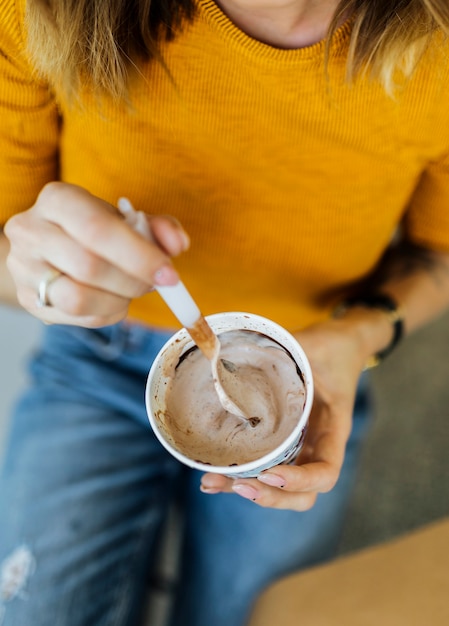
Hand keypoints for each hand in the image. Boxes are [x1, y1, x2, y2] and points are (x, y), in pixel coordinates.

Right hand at [4, 182, 188, 325]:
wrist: (53, 245)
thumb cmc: (95, 229)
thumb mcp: (126, 219)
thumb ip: (157, 228)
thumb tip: (178, 243)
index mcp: (58, 199)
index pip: (96, 229)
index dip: (138, 255)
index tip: (168, 274)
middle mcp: (31, 231)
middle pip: (89, 266)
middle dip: (133, 281)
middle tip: (154, 283)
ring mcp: (24, 268)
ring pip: (78, 298)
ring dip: (119, 301)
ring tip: (131, 291)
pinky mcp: (28, 299)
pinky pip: (77, 317)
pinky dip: (107, 313)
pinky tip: (114, 300)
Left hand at [200, 318, 368, 510]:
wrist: (340, 345)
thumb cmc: (331, 347)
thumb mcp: (313, 347)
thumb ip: (285, 350)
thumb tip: (237, 347)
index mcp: (333, 430)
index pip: (325, 473)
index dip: (300, 481)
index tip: (270, 474)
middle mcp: (317, 446)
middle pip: (303, 495)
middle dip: (270, 497)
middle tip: (239, 485)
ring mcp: (299, 447)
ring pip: (279, 489)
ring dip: (247, 491)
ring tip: (212, 484)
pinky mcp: (280, 442)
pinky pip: (263, 468)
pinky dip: (240, 477)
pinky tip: (212, 476)